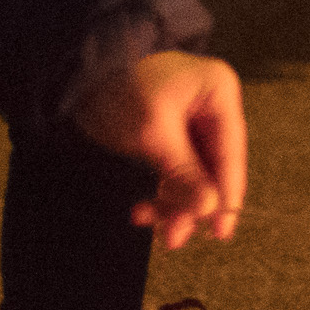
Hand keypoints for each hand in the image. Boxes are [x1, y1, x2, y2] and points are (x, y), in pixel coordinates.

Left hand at [73, 48, 251, 245]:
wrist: (78, 73)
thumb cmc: (119, 87)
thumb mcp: (153, 132)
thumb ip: (184, 172)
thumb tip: (211, 207)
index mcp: (219, 94)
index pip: (231, 152)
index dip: (228, 193)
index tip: (221, 230)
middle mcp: (210, 107)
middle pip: (212, 168)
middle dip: (192, 203)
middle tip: (175, 236)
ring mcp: (191, 122)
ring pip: (192, 175)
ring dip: (174, 203)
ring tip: (154, 226)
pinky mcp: (171, 135)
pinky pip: (174, 171)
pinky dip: (161, 192)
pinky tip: (143, 210)